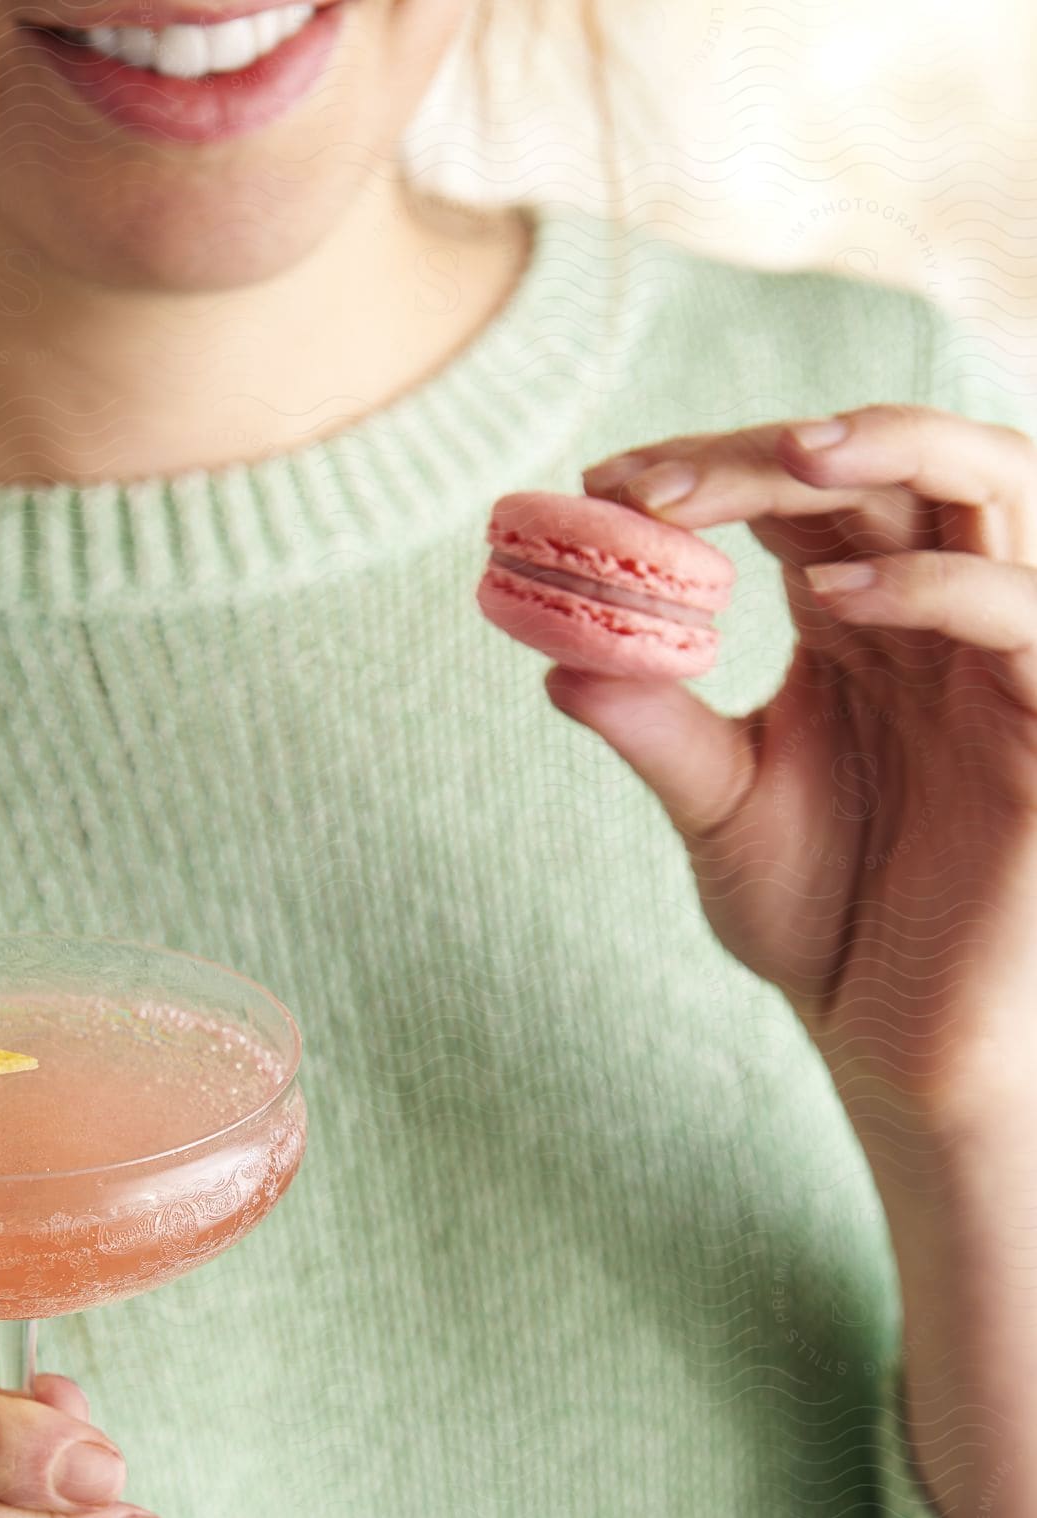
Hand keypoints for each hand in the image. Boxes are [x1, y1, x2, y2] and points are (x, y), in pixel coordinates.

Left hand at [563, 405, 1036, 1128]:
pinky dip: (934, 585)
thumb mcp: (720, 808)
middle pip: (881, 464)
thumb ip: (656, 730)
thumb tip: (559, 659)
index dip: (708, 469)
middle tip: (653, 483)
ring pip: (993, 484)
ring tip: (784, 458)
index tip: (601, 485)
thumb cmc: (820, 916)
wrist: (896, 1037)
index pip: (797, 493)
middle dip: (765, 454)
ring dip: (893, 448)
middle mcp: (934, 613)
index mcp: (858, 617)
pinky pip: (1020, 614)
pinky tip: (833, 599)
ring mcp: (1000, 659)